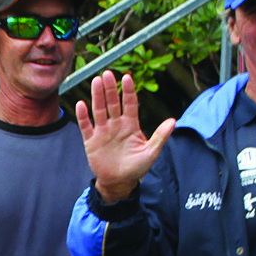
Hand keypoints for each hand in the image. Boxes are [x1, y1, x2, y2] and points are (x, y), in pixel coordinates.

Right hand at [75, 71, 174, 202]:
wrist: (119, 183)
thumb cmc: (137, 168)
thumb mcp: (151, 152)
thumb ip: (160, 136)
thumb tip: (173, 121)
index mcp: (131, 125)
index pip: (130, 103)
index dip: (128, 91)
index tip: (127, 77)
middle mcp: (116, 124)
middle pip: (112, 102)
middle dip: (110, 88)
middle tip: (107, 73)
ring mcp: (103, 131)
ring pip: (99, 110)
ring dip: (97, 96)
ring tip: (96, 81)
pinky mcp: (91, 141)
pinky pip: (86, 126)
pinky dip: (83, 116)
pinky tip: (81, 104)